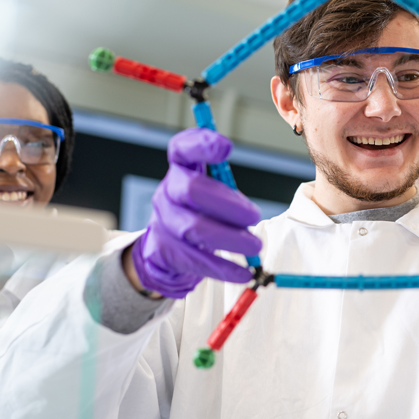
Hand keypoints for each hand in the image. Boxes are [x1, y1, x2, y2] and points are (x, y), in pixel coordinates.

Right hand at [129, 128, 261, 298]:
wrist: (167, 245)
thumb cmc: (200, 209)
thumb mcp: (212, 188)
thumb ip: (226, 187)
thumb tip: (248, 211)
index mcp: (181, 169)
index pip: (182, 149)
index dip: (201, 144)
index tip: (227, 148)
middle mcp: (168, 191)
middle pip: (190, 190)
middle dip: (226, 203)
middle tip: (255, 216)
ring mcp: (163, 221)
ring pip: (193, 228)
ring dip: (229, 238)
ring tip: (255, 246)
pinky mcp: (166, 251)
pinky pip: (196, 260)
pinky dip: (224, 268)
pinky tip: (244, 273)